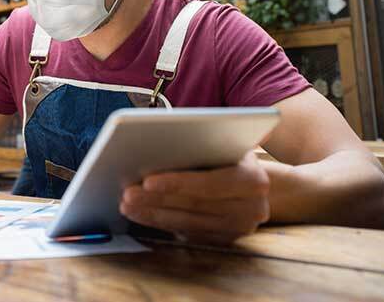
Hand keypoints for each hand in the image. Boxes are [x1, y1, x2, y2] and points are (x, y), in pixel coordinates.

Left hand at [120, 152, 269, 244]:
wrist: (257, 183)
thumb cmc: (231, 154)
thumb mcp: (227, 143)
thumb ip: (203, 145)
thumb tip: (160, 142)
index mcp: (254, 180)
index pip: (210, 184)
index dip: (177, 183)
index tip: (147, 181)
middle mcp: (251, 209)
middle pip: (194, 205)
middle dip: (156, 200)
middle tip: (127, 193)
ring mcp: (238, 229)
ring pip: (187, 222)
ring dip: (152, 214)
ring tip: (126, 204)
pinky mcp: (224, 240)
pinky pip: (186, 233)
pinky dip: (160, 223)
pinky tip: (140, 214)